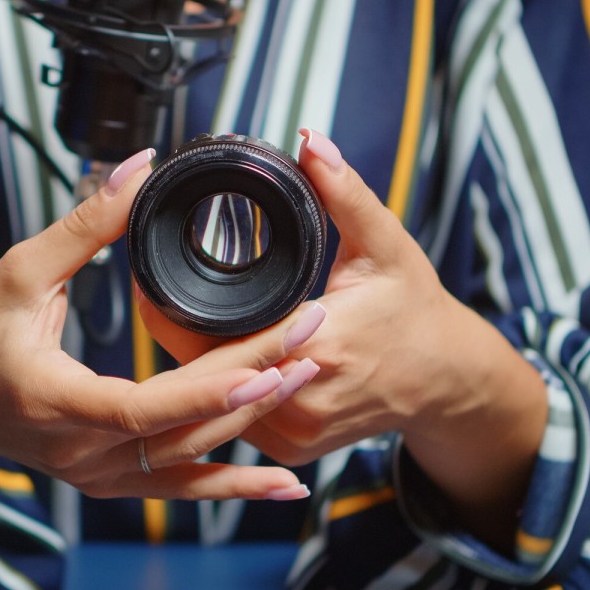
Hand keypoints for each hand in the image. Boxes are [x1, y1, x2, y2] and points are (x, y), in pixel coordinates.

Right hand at [0, 150, 312, 547]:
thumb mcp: (19, 271)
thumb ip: (85, 224)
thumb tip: (139, 167)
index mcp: (55, 401)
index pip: (143, 407)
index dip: (207, 390)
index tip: (267, 363)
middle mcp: (80, 451)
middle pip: (183, 430)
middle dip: (254, 383)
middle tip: (312, 336)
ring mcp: (97, 475)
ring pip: (190, 461)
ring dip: (254, 424)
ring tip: (310, 379)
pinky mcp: (109, 480)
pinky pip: (180, 487)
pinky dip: (232, 483)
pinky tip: (283, 484)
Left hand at [139, 130, 547, 546]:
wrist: (444, 381)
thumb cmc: (415, 309)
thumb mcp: (386, 244)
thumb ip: (344, 193)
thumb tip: (308, 142)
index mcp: (322, 344)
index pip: (218, 332)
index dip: (171, 306)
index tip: (145, 275)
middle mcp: (301, 399)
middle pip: (204, 371)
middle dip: (170, 330)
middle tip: (144, 286)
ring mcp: (293, 433)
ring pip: (212, 402)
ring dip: (187, 364)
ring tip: (162, 316)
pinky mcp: (289, 447)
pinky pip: (231, 419)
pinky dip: (215, 390)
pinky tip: (198, 358)